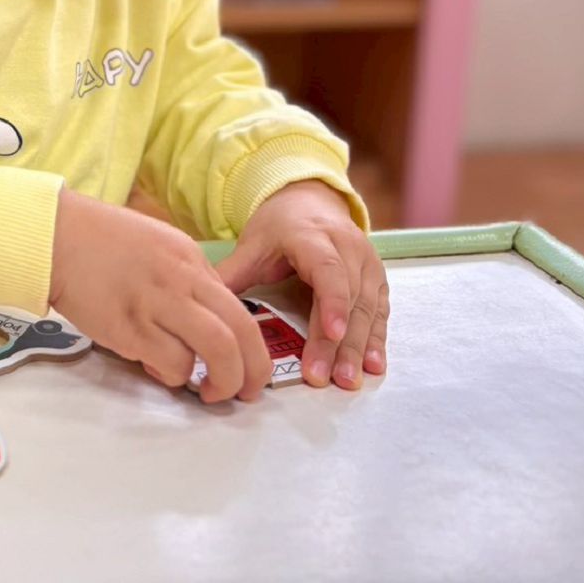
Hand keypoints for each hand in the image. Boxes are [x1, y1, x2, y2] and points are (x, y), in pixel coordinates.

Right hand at [50, 189, 271, 403]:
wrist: (56, 236)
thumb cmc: (98, 240)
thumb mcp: (157, 244)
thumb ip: (185, 278)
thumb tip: (204, 317)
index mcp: (190, 258)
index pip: (239, 308)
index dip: (251, 345)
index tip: (247, 365)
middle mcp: (182, 279)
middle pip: (240, 332)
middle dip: (252, 371)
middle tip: (247, 393)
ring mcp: (157, 303)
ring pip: (217, 351)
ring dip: (222, 381)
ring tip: (208, 392)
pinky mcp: (130, 328)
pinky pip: (172, 363)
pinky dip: (173, 375)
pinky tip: (157, 369)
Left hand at [216, 180, 387, 389]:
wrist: (310, 201)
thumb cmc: (278, 227)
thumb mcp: (252, 244)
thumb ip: (232, 275)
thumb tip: (205, 308)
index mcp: (313, 236)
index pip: (328, 270)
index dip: (332, 303)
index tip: (332, 333)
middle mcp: (347, 248)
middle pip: (349, 297)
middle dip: (340, 341)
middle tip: (328, 377)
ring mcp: (366, 263)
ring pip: (367, 308)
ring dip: (360, 347)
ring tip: (348, 380)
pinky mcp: (376, 280)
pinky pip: (379, 312)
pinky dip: (376, 340)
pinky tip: (373, 366)